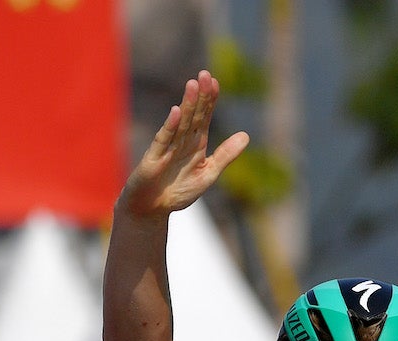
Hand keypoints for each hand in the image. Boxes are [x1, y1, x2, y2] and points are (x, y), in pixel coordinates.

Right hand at [120, 72, 248, 218]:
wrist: (151, 209)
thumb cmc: (178, 192)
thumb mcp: (208, 174)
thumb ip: (225, 156)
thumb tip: (246, 136)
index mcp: (196, 144)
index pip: (204, 117)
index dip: (210, 100)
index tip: (216, 82)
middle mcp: (181, 142)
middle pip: (193, 115)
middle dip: (200, 96)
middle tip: (205, 75)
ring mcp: (167, 148)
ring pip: (180, 123)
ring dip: (187, 105)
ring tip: (193, 85)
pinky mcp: (153, 158)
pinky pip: (163, 140)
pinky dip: (170, 127)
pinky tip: (177, 112)